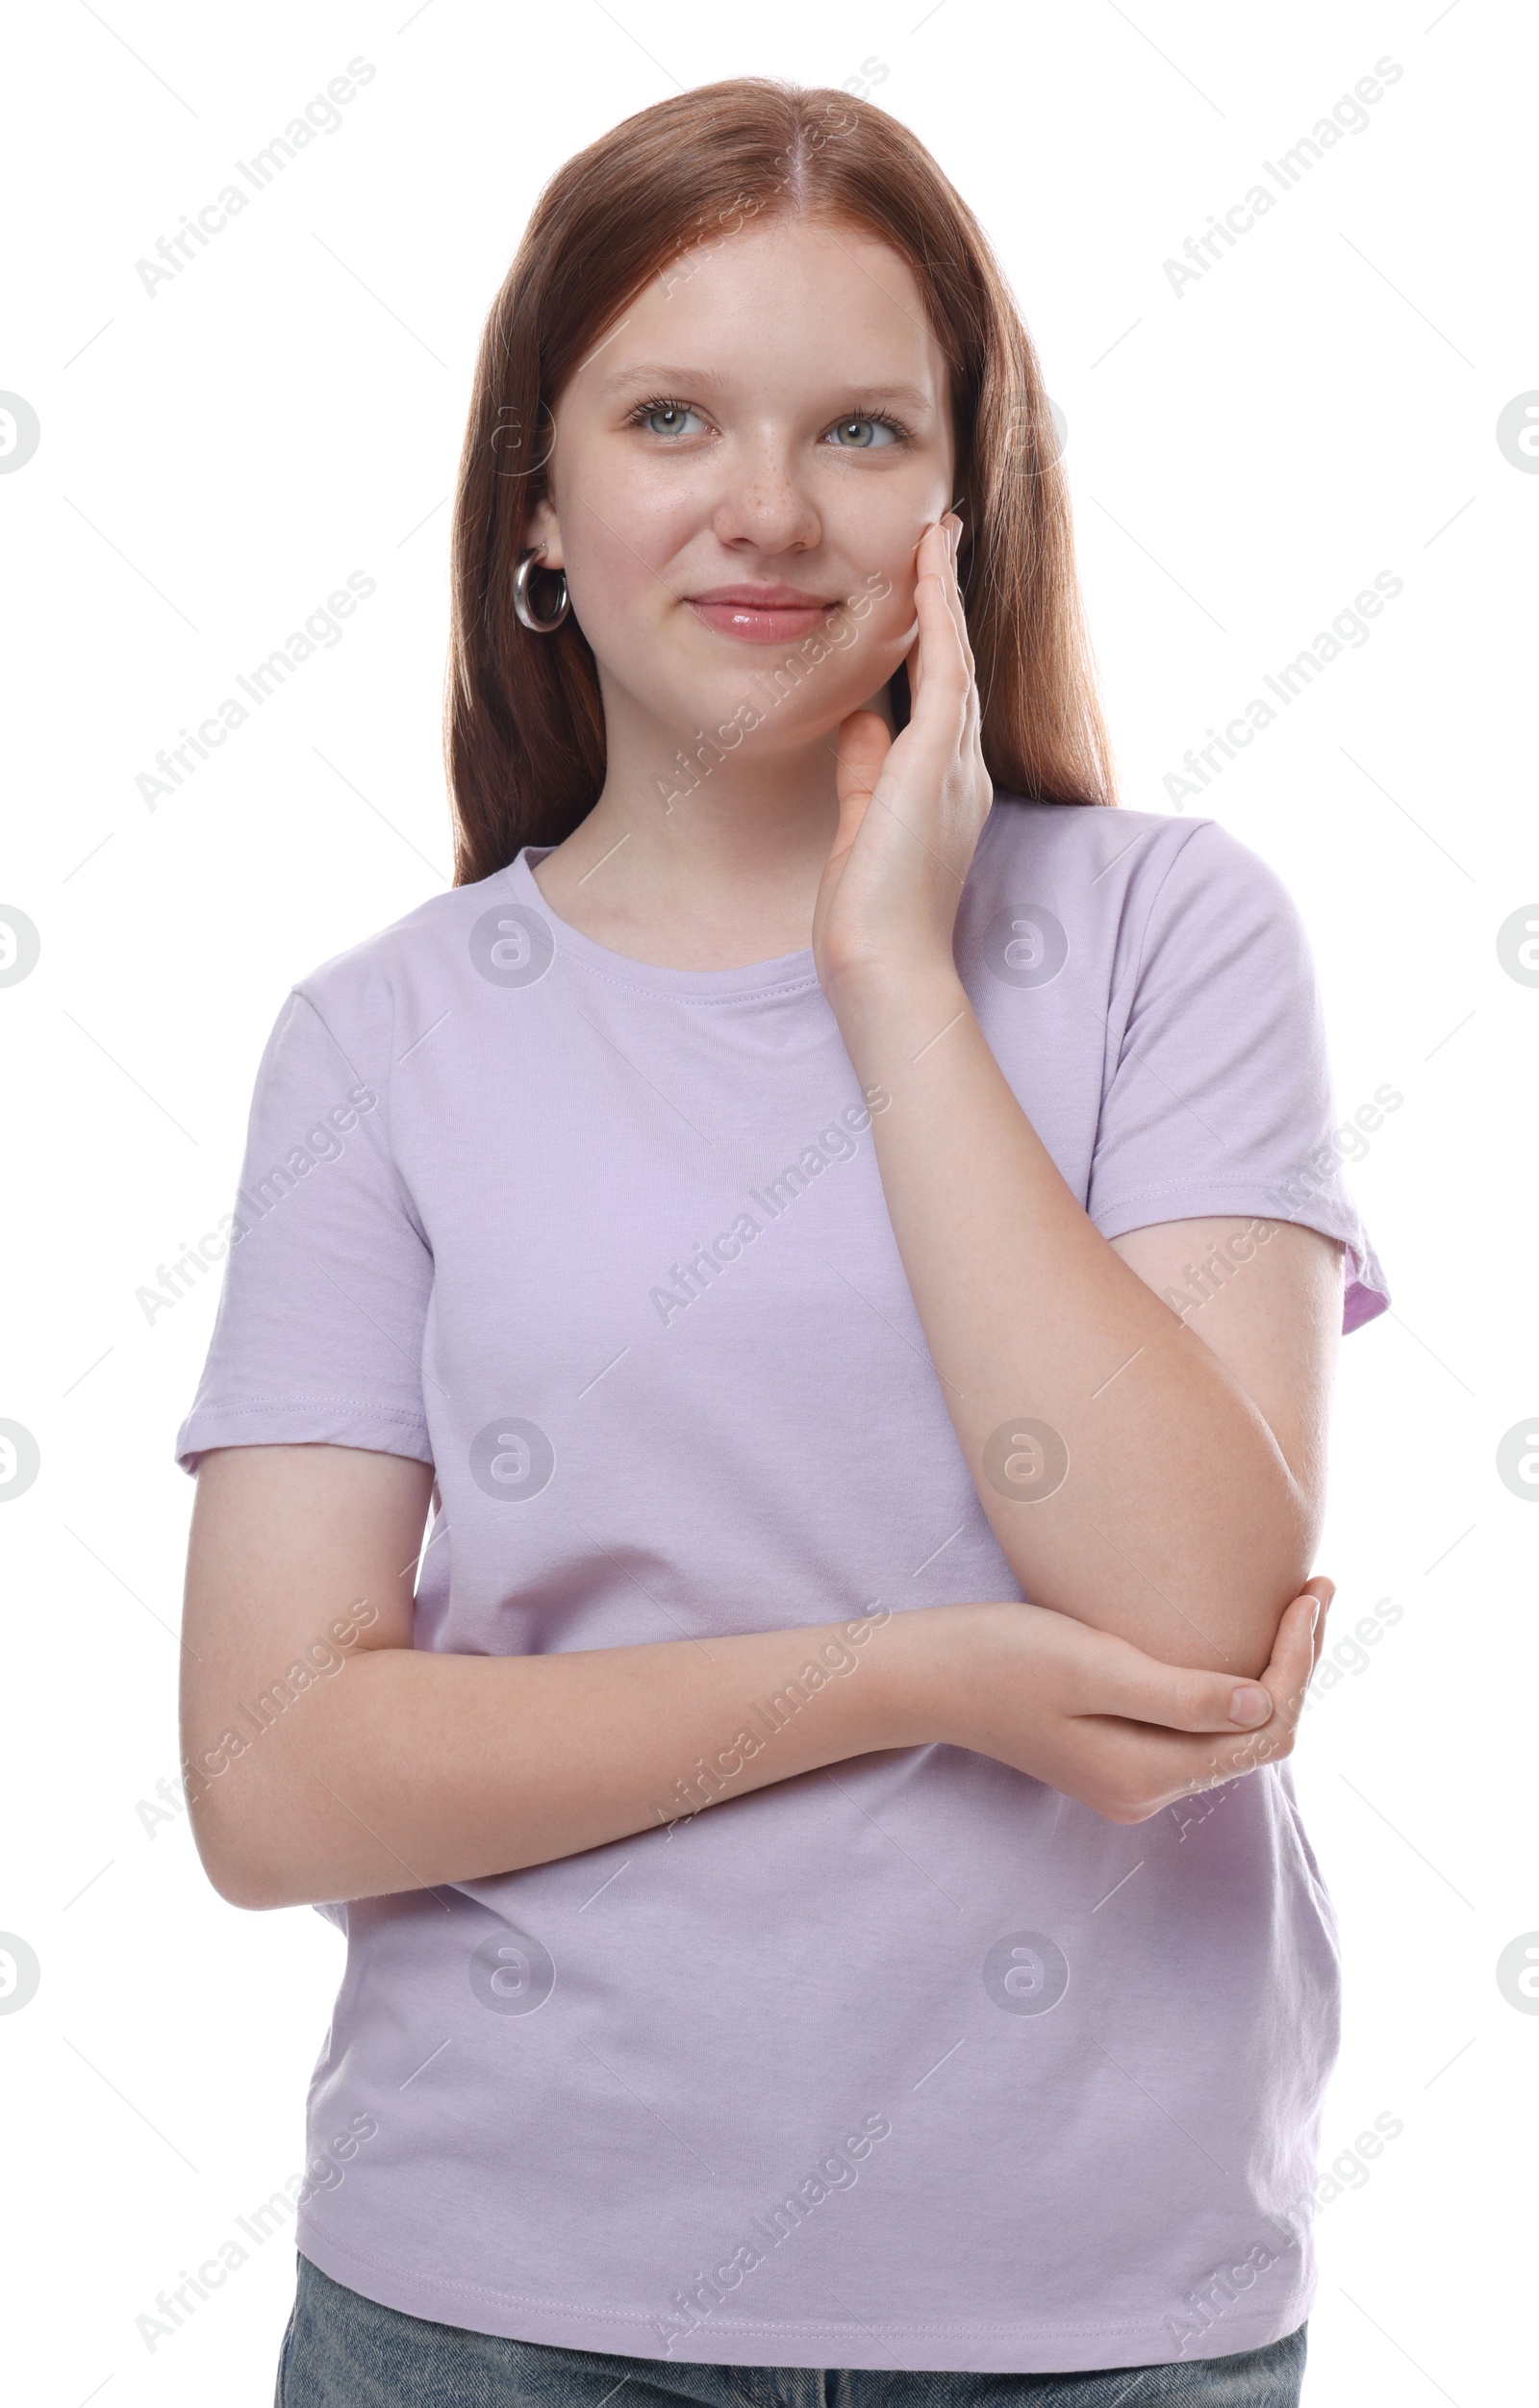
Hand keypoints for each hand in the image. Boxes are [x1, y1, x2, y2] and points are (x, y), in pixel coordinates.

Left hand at [811, 513, 993, 1005]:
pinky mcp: (935, 763)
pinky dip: (938, 616)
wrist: (885, 967)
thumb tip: (860, 720)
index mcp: (945, 787)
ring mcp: (955, 764)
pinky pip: (943, 670)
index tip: (923, 591)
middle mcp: (962, 769)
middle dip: (947, 601)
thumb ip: (866, 770)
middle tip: (941, 539)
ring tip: (938, 535)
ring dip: (944, 593)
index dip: (934, 639)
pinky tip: (928, 570)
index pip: (940, 697)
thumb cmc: (871, 918)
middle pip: (957, 665)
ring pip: (955, 656)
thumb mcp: (863, 826)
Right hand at [919, 1578, 1334, 1823]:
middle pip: (1256, 1736)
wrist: (926, 1676)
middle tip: (1316, 1589)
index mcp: (1145, 1775)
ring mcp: (1129, 1780)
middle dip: (1295, 1665)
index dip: (1297, 1661)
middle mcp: (1145, 1793)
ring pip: (1232, 1734)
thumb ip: (1180, 1696)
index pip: (1262, 1726)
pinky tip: (1238, 1640)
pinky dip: (1231, 1685)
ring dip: (1269, 1674)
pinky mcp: (1113, 1756)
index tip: (1310, 1592)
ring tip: (1292, 1607)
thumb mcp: (1093, 1667)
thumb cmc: (1000, 1657)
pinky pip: (1198, 1729)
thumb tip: (1265, 1707)